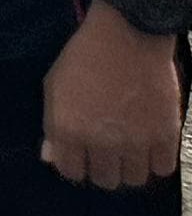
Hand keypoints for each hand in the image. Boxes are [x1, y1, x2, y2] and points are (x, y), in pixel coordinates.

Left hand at [42, 12, 188, 189]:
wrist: (127, 36)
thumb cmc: (84, 58)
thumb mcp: (54, 87)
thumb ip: (52, 127)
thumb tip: (50, 158)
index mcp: (68, 130)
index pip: (70, 172)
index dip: (76, 164)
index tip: (82, 154)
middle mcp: (101, 142)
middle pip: (104, 180)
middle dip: (102, 168)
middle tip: (107, 151)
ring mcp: (135, 142)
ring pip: (133, 179)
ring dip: (130, 167)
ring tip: (129, 149)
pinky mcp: (165, 136)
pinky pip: (162, 169)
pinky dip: (156, 161)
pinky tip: (150, 146)